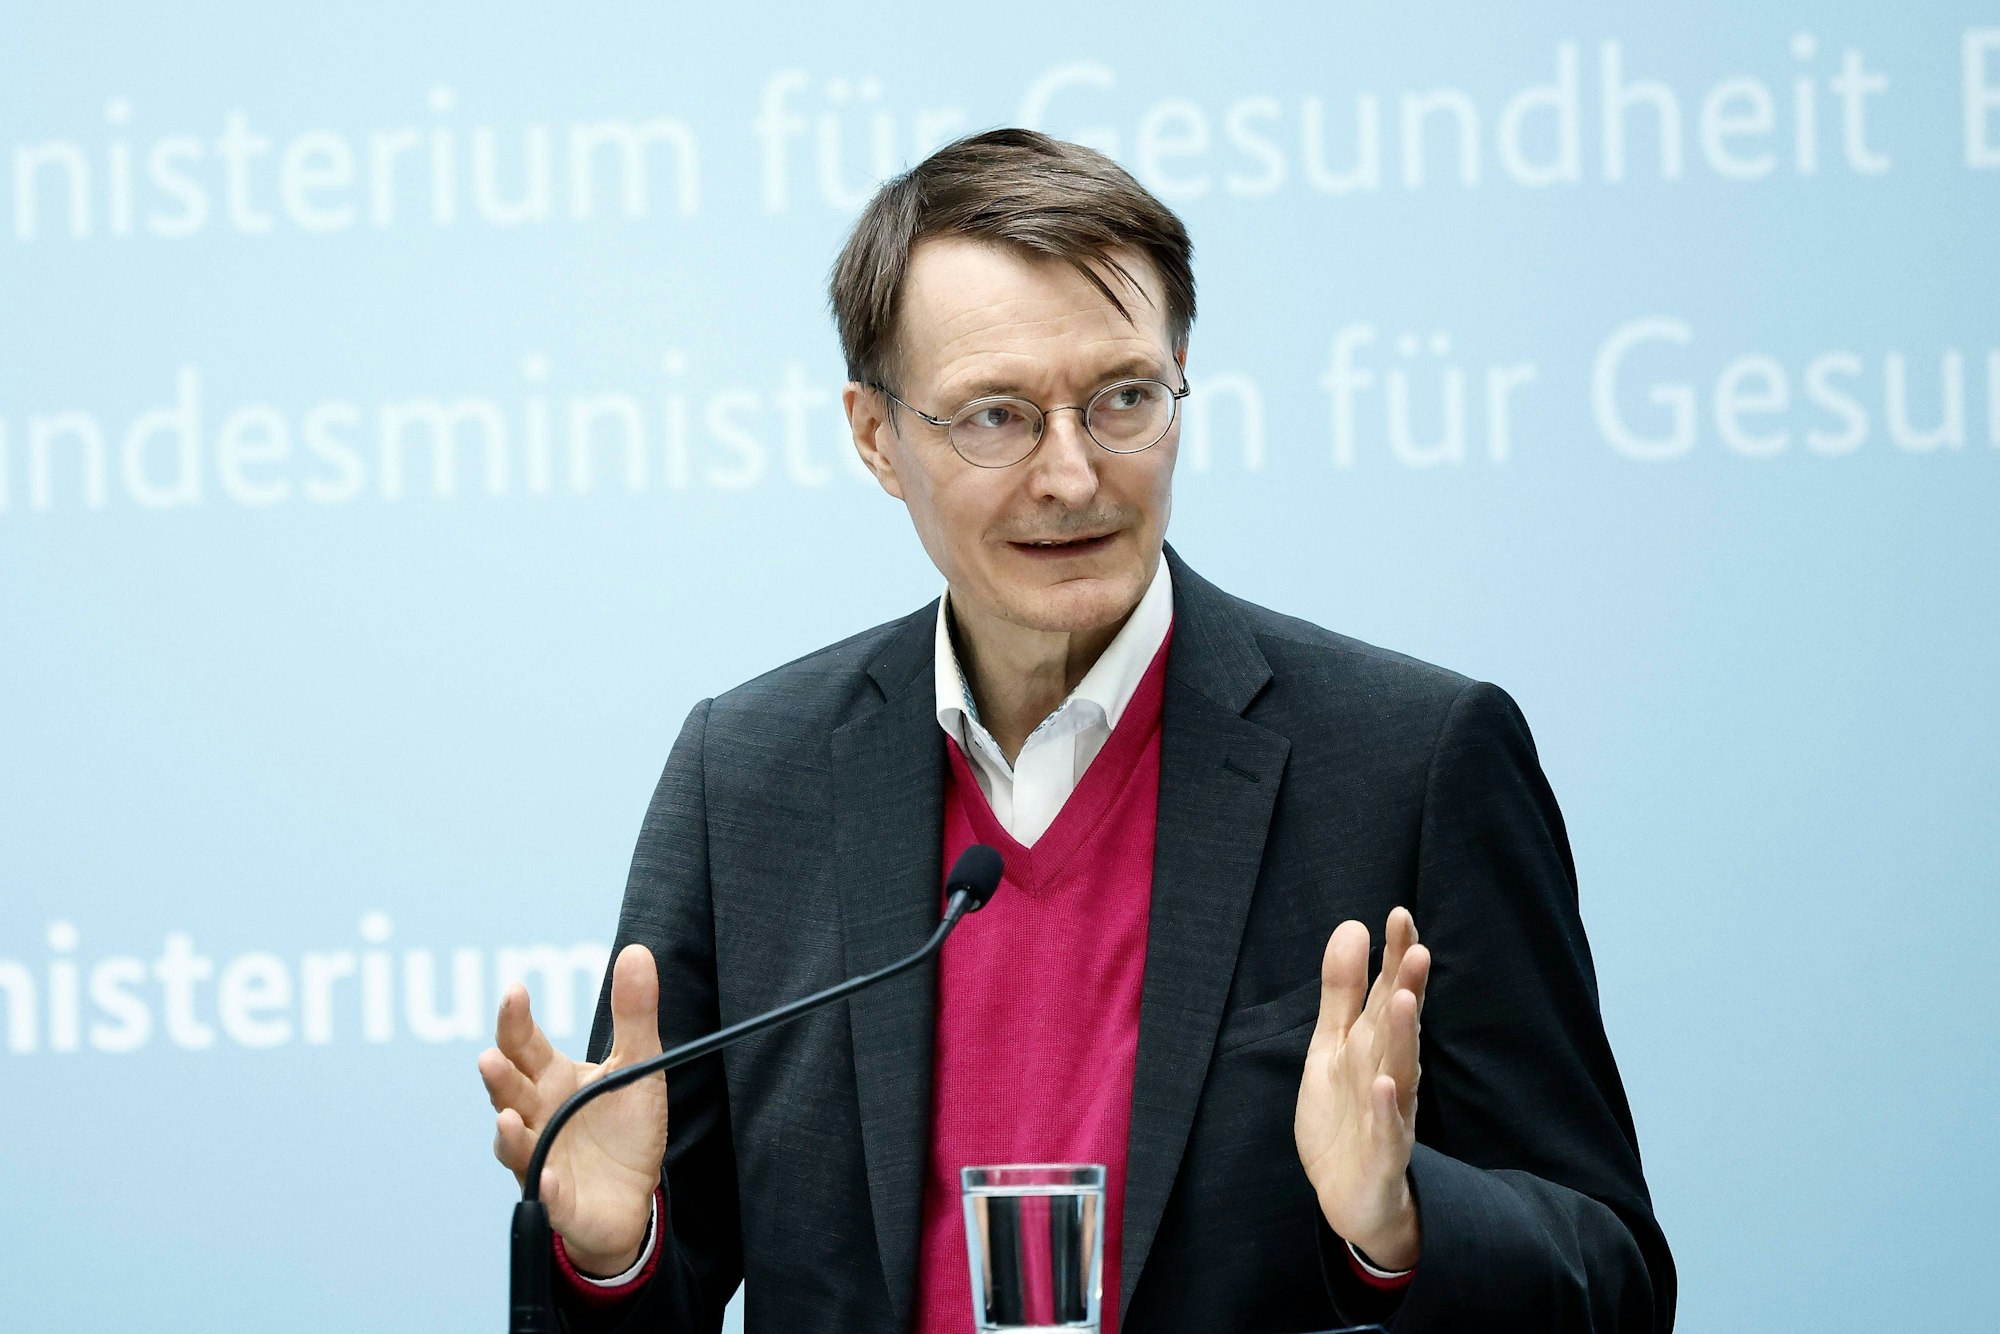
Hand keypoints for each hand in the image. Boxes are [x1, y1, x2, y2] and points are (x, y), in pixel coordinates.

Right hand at [478, 942, 669, 1274]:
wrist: (633, 1195)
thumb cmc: (625, 1127)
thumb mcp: (638, 1064)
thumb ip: (634, 1012)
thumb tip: (637, 950)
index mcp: (551, 1078)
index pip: (524, 1044)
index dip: (515, 1020)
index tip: (514, 992)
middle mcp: (535, 1116)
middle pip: (510, 1092)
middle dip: (499, 1076)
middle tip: (490, 1058)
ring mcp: (541, 1159)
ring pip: (516, 1145)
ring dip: (509, 1134)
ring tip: (507, 1117)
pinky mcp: (558, 1201)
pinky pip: (548, 1196)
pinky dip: (545, 1189)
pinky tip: (548, 1178)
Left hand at [1294, 906, 1429, 1270]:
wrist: (1350, 1193)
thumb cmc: (1345, 1112)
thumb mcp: (1333, 1045)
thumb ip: (1343, 991)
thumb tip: (1353, 926)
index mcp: (1375, 1045)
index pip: (1389, 994)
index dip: (1395, 958)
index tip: (1399, 916)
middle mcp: (1389, 1073)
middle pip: (1400, 1027)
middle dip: (1407, 988)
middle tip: (1416, 948)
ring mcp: (1389, 1114)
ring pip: (1400, 1071)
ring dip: (1402, 1037)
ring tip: (1404, 1000)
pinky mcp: (1383, 1154)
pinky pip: (1388, 1131)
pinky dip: (1386, 1108)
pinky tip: (1384, 1084)